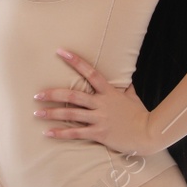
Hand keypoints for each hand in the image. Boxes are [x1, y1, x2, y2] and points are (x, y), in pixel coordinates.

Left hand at [35, 49, 160, 155]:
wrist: (149, 134)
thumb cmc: (141, 115)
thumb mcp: (133, 98)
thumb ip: (126, 88)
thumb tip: (127, 79)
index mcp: (109, 92)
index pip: (90, 72)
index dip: (75, 61)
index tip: (60, 51)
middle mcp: (102, 104)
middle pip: (73, 96)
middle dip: (53, 94)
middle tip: (36, 95)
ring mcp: (100, 119)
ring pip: (71, 114)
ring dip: (52, 114)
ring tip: (36, 114)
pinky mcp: (99, 133)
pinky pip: (76, 133)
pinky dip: (61, 133)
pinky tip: (48, 133)